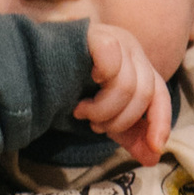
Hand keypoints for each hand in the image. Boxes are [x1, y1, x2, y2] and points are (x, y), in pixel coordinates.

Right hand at [80, 23, 169, 165]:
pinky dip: (99, 81)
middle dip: (119, 120)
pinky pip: (111, 63)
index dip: (160, 122)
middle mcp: (132, 48)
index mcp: (138, 66)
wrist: (33, 72)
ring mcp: (115, 38)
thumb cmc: (70, 92)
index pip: (160, 95)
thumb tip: (153, 159)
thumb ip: (129, 135)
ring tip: (82, 111)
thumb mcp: (105, 116)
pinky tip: (84, 82)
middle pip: (144, 93)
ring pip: (128, 84)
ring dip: (102, 110)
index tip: (155, 148)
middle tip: (95, 125)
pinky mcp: (97, 35)